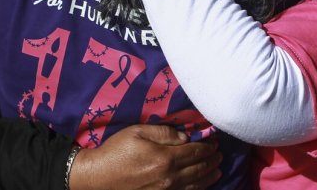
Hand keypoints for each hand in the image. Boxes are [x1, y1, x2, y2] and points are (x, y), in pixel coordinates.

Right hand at [69, 124, 221, 189]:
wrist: (97, 177)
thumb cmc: (116, 151)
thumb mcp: (138, 132)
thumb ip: (164, 133)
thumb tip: (185, 137)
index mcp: (165, 158)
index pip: (195, 151)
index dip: (208, 146)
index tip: (215, 141)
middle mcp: (170, 177)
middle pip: (199, 168)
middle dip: (211, 160)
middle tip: (220, 153)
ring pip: (195, 184)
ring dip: (209, 175)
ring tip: (218, 169)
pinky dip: (198, 188)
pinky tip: (202, 184)